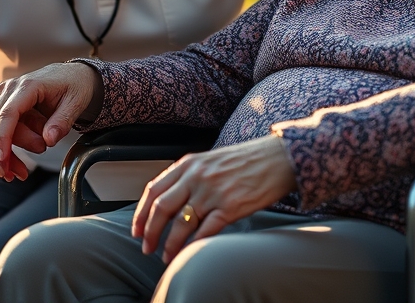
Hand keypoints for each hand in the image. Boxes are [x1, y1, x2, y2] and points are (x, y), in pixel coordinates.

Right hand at [0, 62, 97, 180]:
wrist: (68, 74)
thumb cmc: (72, 87)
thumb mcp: (75, 102)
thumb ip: (62, 121)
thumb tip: (48, 140)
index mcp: (28, 85)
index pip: (8, 113)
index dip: (3, 137)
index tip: (3, 159)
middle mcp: (8, 89)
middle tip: (6, 174)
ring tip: (9, 175)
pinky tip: (4, 166)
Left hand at [132, 135, 297, 261]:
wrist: (277, 158)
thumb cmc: (245, 160)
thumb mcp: (210, 160)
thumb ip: (188, 176)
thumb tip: (169, 201)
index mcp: (189, 164)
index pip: (153, 190)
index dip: (141, 213)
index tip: (137, 229)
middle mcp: (197, 177)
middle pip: (161, 209)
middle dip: (150, 232)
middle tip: (146, 247)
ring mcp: (213, 192)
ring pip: (180, 224)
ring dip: (170, 245)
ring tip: (167, 256)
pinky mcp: (230, 207)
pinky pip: (205, 231)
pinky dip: (194, 245)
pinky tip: (190, 253)